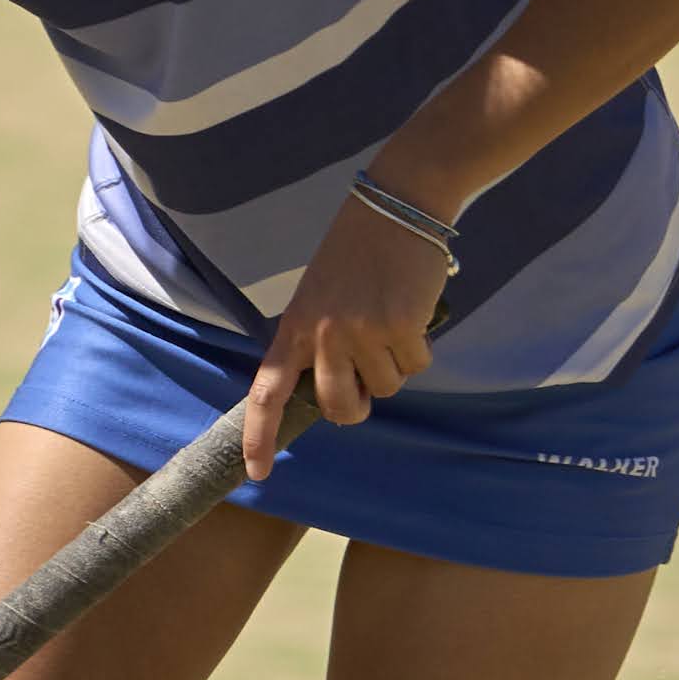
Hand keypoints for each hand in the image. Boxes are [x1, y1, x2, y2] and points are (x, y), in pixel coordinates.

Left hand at [242, 191, 447, 477]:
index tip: (258, 473)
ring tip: (391, 318)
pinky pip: (417, 365)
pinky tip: (412, 310)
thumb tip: (341, 389)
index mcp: (294, 327)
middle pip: (339, 408)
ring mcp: (362, 333)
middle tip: (368, 382)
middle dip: (358, 405)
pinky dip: (420, 346)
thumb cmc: (357, 250)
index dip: (259, 437)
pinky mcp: (401, 328)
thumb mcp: (319, 294)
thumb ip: (319, 341)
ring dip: (396, 364)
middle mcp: (323, 335)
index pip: (266, 393)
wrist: (395, 206)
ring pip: (387, 387)